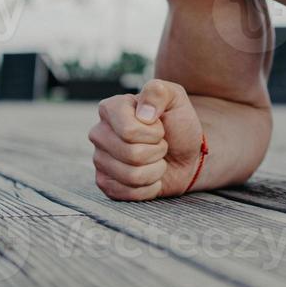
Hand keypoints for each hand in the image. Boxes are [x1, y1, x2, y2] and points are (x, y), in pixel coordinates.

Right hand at [89, 79, 205, 200]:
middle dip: (157, 152)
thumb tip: (143, 113)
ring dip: (155, 170)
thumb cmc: (178, 123)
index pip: (128, 131)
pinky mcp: (104, 183)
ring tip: (156, 159)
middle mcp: (99, 133)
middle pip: (131, 154)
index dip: (154, 133)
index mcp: (111, 108)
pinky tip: (151, 176)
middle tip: (160, 144)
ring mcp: (100, 159)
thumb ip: (158, 92)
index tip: (160, 127)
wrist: (185, 153)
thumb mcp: (175, 98)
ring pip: (131, 176)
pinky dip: (149, 188)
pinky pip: (128, 194)